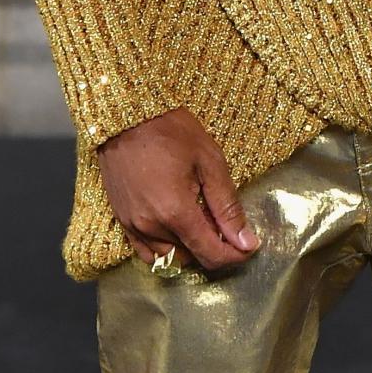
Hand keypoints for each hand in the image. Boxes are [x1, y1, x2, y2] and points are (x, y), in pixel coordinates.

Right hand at [98, 108, 260, 272]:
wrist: (127, 114)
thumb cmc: (172, 131)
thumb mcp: (210, 162)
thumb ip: (228, 206)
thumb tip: (247, 242)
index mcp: (176, 213)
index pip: (212, 255)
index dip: (236, 255)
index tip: (249, 244)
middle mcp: (151, 227)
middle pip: (192, 258)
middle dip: (213, 246)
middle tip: (221, 218)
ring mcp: (133, 226)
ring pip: (170, 257)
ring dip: (190, 247)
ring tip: (199, 217)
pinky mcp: (122, 220)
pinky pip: (146, 252)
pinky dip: (166, 247)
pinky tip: (176, 225)